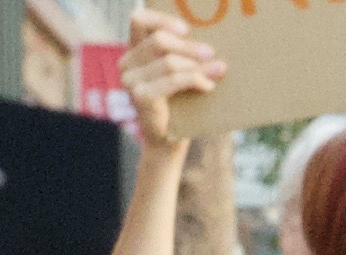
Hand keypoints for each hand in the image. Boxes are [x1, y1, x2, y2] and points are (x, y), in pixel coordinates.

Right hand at [119, 7, 222, 145]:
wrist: (168, 144)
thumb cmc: (178, 107)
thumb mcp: (177, 76)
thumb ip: (181, 56)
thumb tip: (209, 46)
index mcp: (133, 52)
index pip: (139, 21)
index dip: (162, 20)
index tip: (186, 29)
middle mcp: (127, 63)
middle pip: (159, 41)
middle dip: (189, 46)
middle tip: (212, 53)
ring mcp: (131, 80)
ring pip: (168, 61)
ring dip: (198, 65)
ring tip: (219, 70)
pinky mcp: (141, 97)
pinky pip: (173, 80)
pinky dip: (194, 80)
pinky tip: (208, 86)